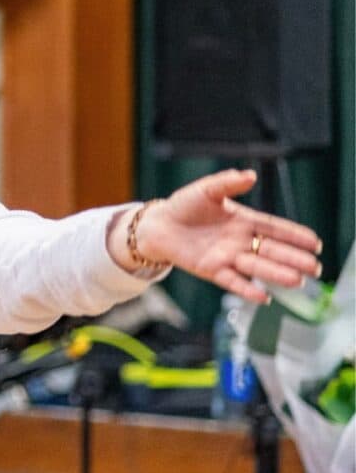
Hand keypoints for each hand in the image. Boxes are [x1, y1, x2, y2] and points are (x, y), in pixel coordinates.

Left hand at [133, 169, 321, 301]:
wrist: (158, 224)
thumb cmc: (183, 206)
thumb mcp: (207, 190)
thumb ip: (228, 183)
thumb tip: (249, 175)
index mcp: (243, 221)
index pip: (274, 228)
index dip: (294, 235)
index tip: (314, 242)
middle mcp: (240, 241)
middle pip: (271, 250)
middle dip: (293, 259)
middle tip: (314, 268)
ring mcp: (227, 257)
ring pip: (256, 267)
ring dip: (276, 274)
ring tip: (297, 281)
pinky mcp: (212, 270)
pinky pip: (232, 281)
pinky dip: (247, 289)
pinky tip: (263, 297)